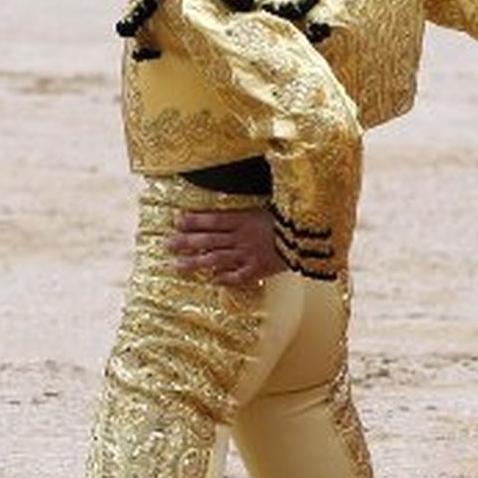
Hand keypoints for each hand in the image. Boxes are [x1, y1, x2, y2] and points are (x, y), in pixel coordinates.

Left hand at [167, 208, 286, 286]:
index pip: (212, 220)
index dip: (193, 221)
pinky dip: (225, 278)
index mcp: (244, 219)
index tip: (176, 221)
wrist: (310, 238)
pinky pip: (238, 276)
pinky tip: (212, 280)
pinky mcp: (259, 269)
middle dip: (185, 242)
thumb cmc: (291, 218)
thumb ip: (250, 206)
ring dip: (195, 263)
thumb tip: (238, 197)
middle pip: (208, 240)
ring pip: (216, 259)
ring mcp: (249, 255)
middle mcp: (242, 237)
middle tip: (167, 245)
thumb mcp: (269, 204)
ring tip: (177, 266)